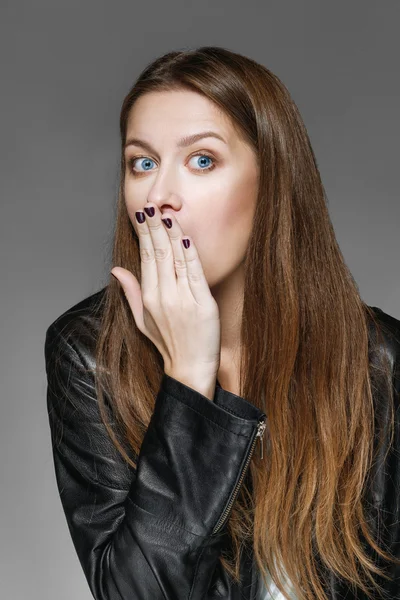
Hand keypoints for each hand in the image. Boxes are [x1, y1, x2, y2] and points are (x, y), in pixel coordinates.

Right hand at [111, 202, 220, 382]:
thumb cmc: (167, 344)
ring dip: (173, 233)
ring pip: (176, 258)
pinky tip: (185, 237)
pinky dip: (191, 253)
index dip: (145, 234)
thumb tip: (116, 270)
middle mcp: (163, 296)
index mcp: (148, 298)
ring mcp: (183, 299)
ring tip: (168, 213)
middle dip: (156, 227)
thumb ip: (130, 292)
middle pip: (159, 253)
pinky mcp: (203, 303)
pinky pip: (195, 272)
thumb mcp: (142, 320)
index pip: (146, 258)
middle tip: (154, 206)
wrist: (190, 368)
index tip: (144, 215)